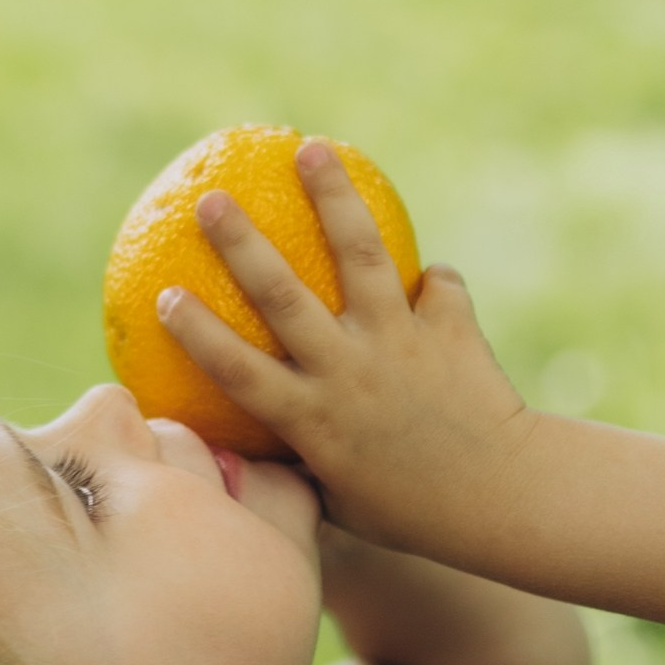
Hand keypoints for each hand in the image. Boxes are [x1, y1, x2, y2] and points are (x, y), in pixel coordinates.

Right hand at [159, 140, 531, 562]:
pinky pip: (439, 287)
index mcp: (311, 419)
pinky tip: (434, 278)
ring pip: (360, 254)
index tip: (164, 295)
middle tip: (209, 197)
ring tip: (311, 149)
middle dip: (239, 241)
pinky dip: (436, 282)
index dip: (197, 331)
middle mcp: (347, 372)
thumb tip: (262, 462)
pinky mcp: (449, 329)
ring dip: (333, 196)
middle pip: (282, 293)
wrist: (501, 498)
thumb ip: (303, 475)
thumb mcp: (343, 506)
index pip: (237, 369)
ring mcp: (399, 343)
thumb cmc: (413, 514)